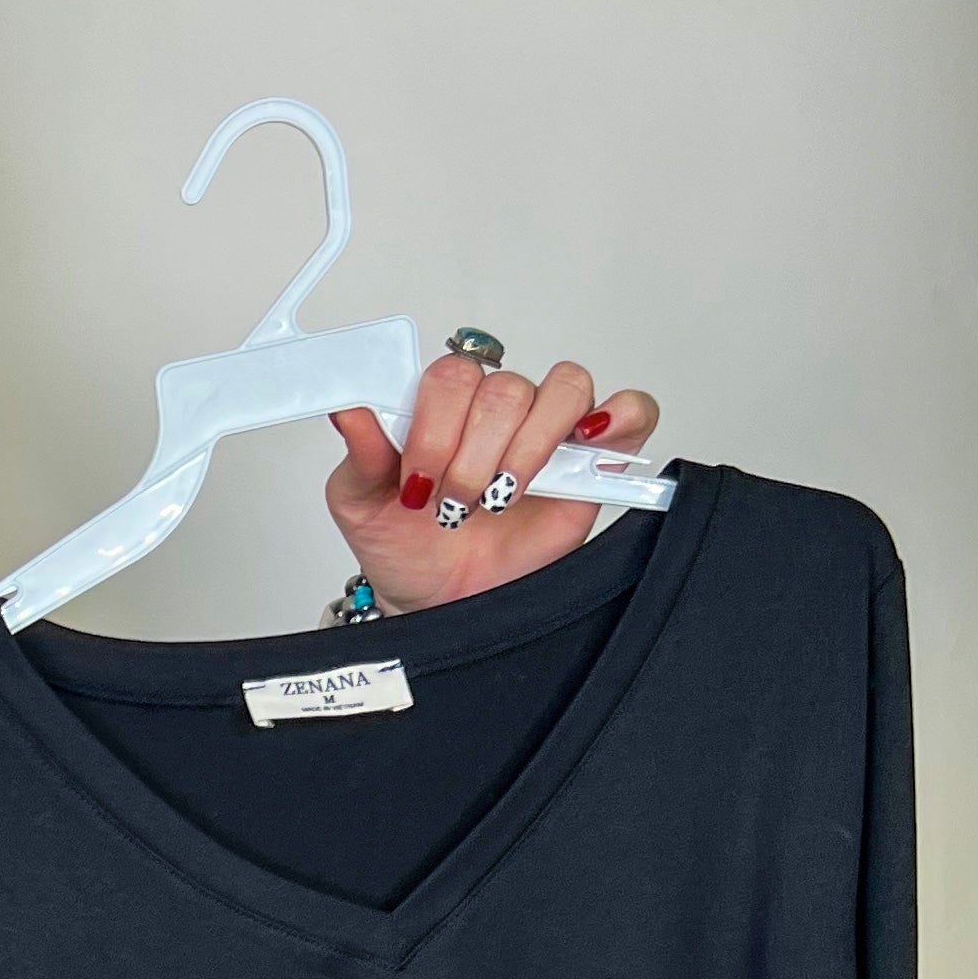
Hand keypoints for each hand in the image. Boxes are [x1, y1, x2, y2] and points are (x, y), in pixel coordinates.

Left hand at [325, 354, 659, 614]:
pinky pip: (630, 409)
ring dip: (527, 450)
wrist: (442, 602)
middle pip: (504, 389)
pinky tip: (587, 445)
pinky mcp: (595, 456)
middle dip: (474, 457)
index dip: (436, 426)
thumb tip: (347, 409)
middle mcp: (497, 410)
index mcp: (443, 407)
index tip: (417, 479)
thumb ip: (359, 454)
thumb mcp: (361, 505)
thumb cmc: (408, 547)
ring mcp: (549, 428)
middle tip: (454, 504)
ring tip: (500, 498)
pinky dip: (618, 417)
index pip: (452, 376)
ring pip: (562, 390)